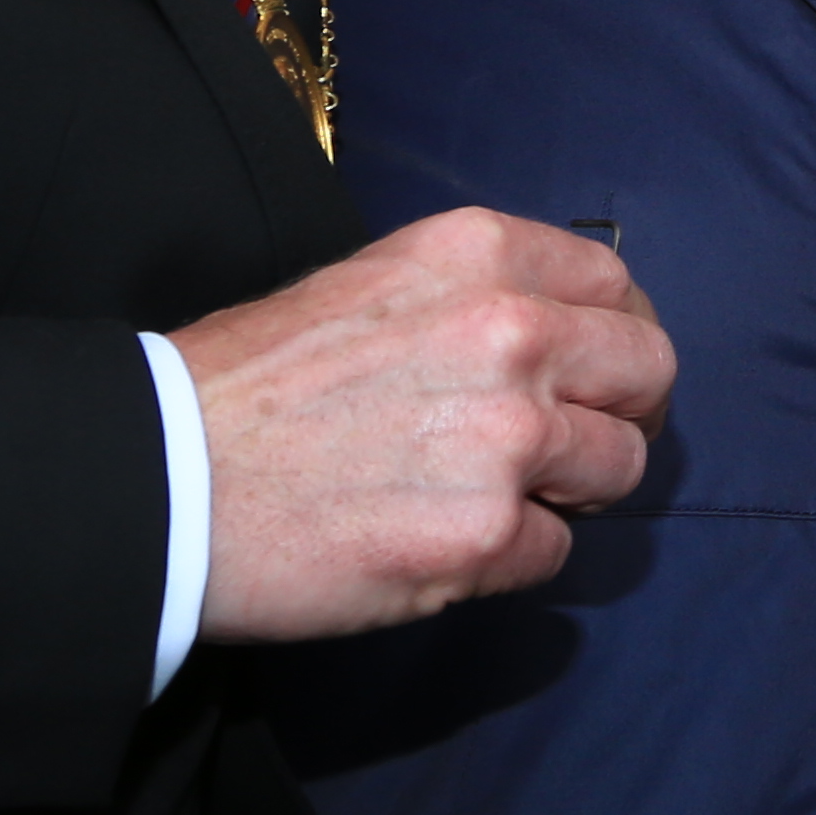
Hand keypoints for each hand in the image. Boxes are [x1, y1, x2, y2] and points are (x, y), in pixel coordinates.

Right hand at [178, 208, 676, 641]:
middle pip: (651, 373)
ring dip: (573, 492)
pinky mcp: (485, 535)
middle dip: (626, 413)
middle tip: (581, 446)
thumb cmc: (252, 383)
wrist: (164, 476)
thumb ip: (477, 297)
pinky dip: (510, 558)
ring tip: (496, 497)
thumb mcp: (375, 283)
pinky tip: (440, 542)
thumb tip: (558, 337)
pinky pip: (552, 553)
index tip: (598, 373)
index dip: (617, 337)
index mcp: (483, 256)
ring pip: (621, 468)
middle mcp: (513, 333)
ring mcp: (508, 439)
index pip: (618, 288)